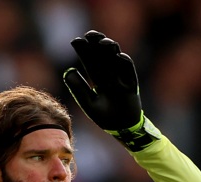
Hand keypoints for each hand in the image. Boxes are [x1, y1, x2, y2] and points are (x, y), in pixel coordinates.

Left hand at [63, 31, 157, 150]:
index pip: (89, 61)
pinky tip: (119, 56)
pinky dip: (125, 63)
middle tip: (90, 34)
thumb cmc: (104, 117)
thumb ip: (78, 88)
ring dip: (110, 49)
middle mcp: (109, 74)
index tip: (76, 40)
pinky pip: (129, 70)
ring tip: (103, 42)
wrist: (122, 128)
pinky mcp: (132, 83)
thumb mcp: (88, 103)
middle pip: (102, 55)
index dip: (83, 50)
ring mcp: (121, 77)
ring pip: (115, 58)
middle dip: (96, 43)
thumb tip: (68, 70)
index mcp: (98, 78)